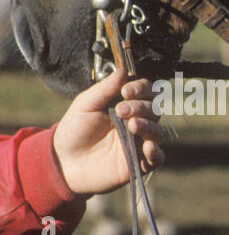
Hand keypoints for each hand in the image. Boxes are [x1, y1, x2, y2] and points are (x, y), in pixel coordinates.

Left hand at [51, 70, 166, 196]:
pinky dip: (156, 152)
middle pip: (155, 110)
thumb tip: (123, 70)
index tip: (126, 91)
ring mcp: (139, 143)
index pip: (147, 92)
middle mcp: (136, 123)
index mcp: (126, 106)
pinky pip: (157, 158)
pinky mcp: (139, 163)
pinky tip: (148, 147)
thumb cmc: (74, 131)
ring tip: (132, 125)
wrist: (64, 161)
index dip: (141, 89)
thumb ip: (105, 89)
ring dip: (149, 126)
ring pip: (158, 132)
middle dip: (141, 107)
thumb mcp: (85, 105)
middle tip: (121, 111)